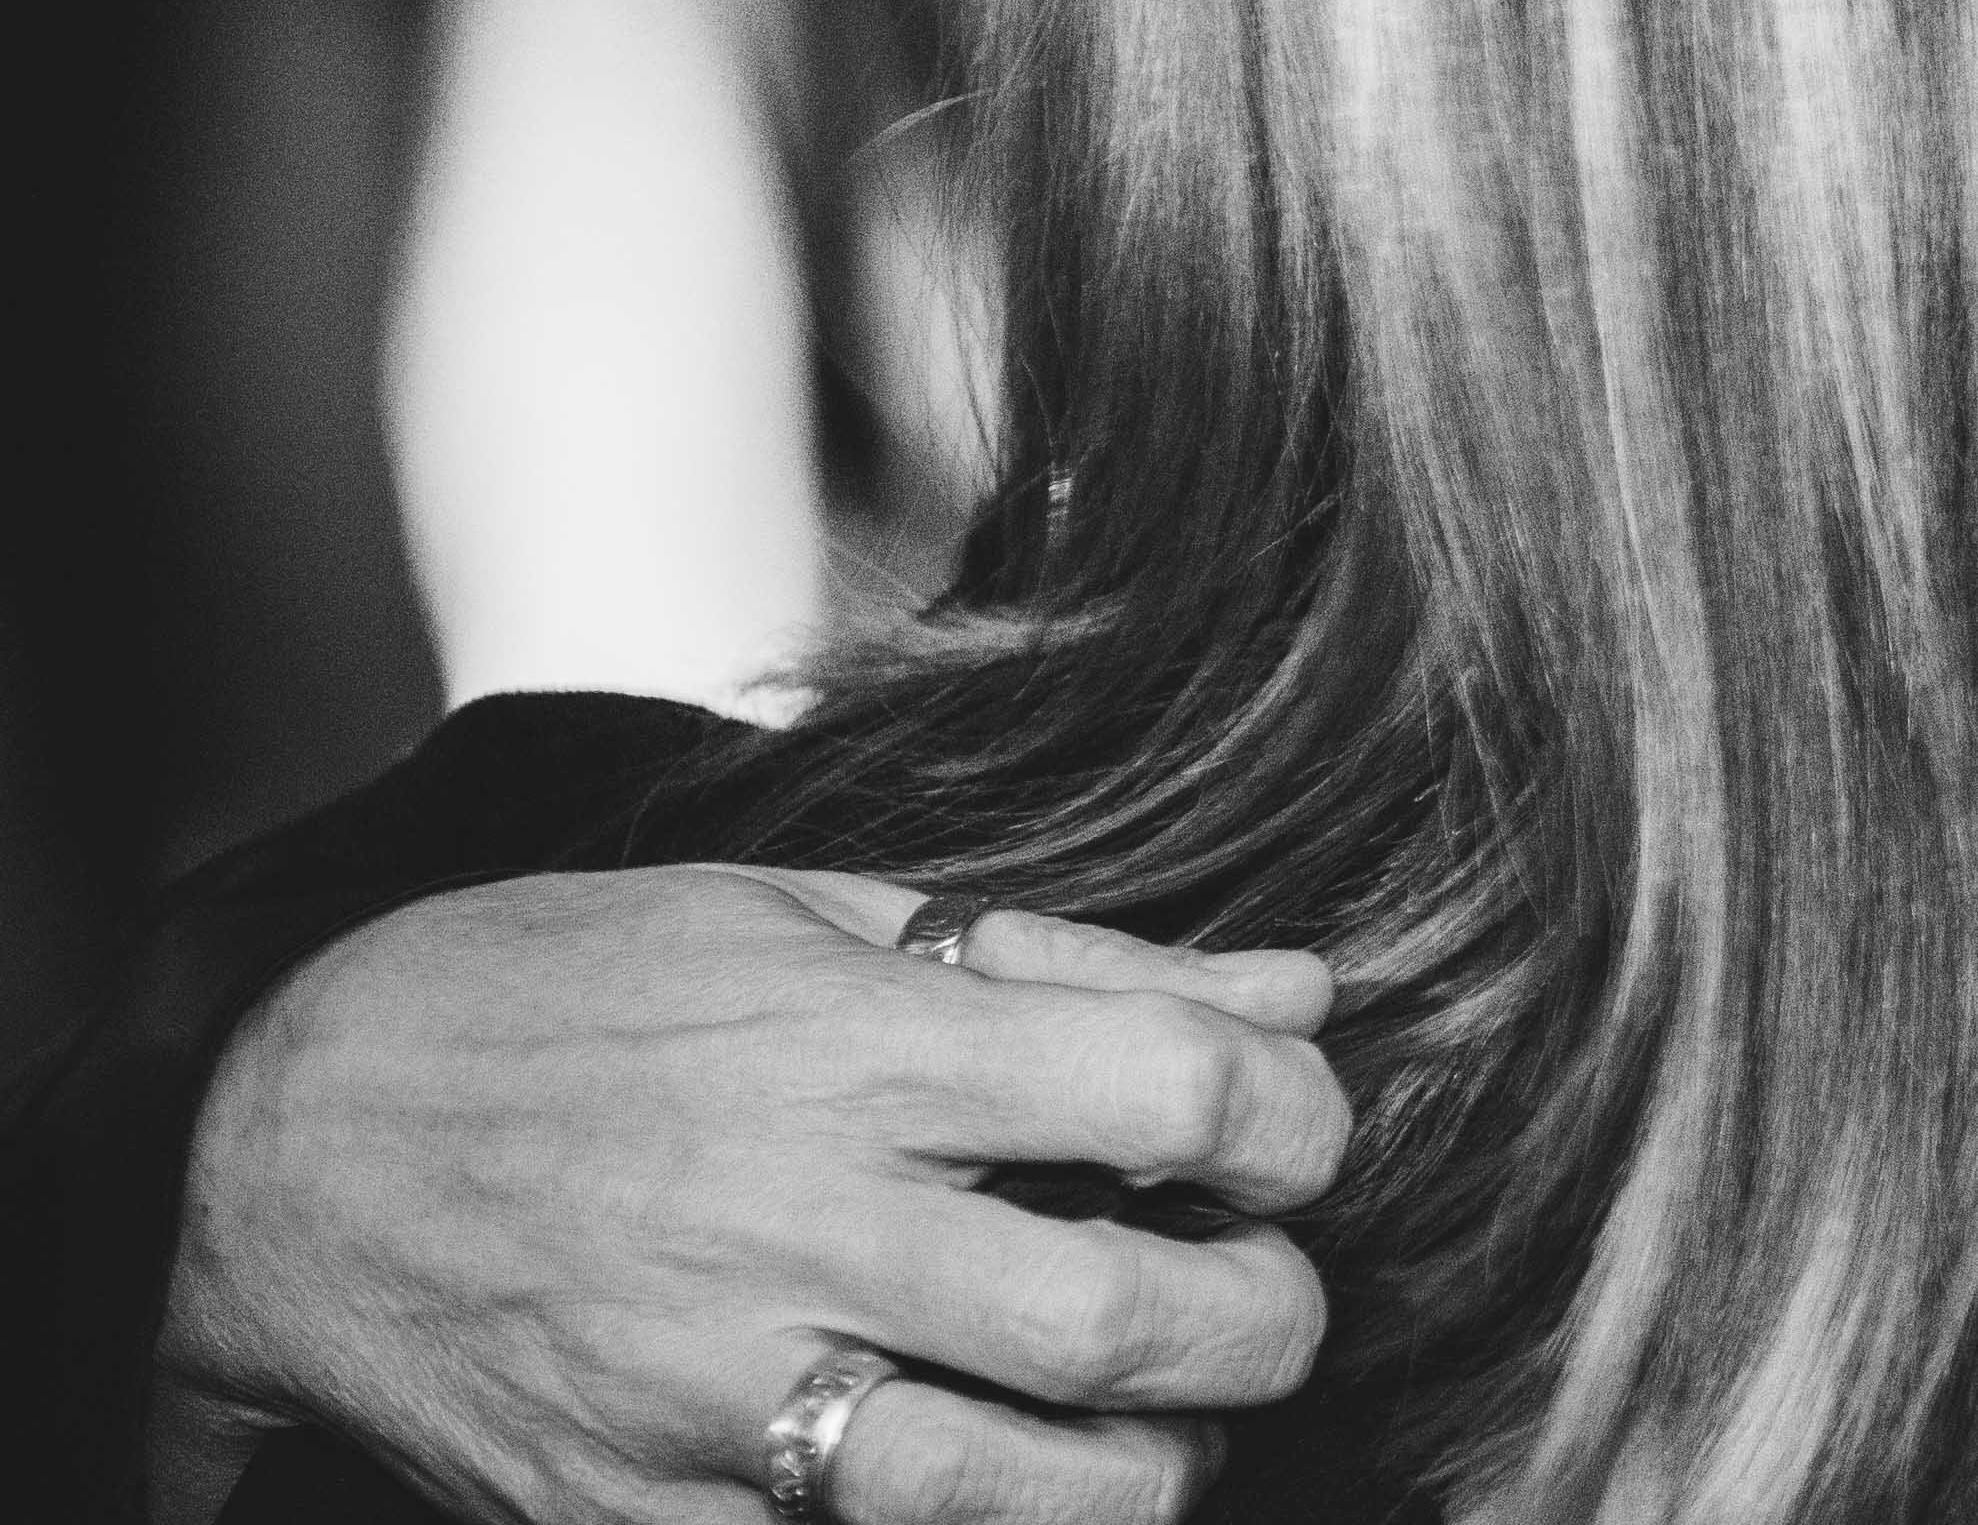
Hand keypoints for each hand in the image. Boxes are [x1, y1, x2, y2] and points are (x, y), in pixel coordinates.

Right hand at [157, 865, 1345, 1524]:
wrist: (275, 1147)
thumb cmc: (558, 1000)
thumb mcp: (803, 916)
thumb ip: (1066, 963)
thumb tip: (1297, 991)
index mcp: (857, 1052)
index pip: (1180, 1094)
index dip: (1298, 1124)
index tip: (1289, 1139)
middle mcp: (798, 1228)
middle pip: (1135, 1322)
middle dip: (1267, 1324)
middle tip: (1262, 1299)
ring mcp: (712, 1398)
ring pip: (1026, 1497)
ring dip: (1152, 1473)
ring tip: (1160, 1422)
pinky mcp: (639, 1520)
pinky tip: (995, 1477)